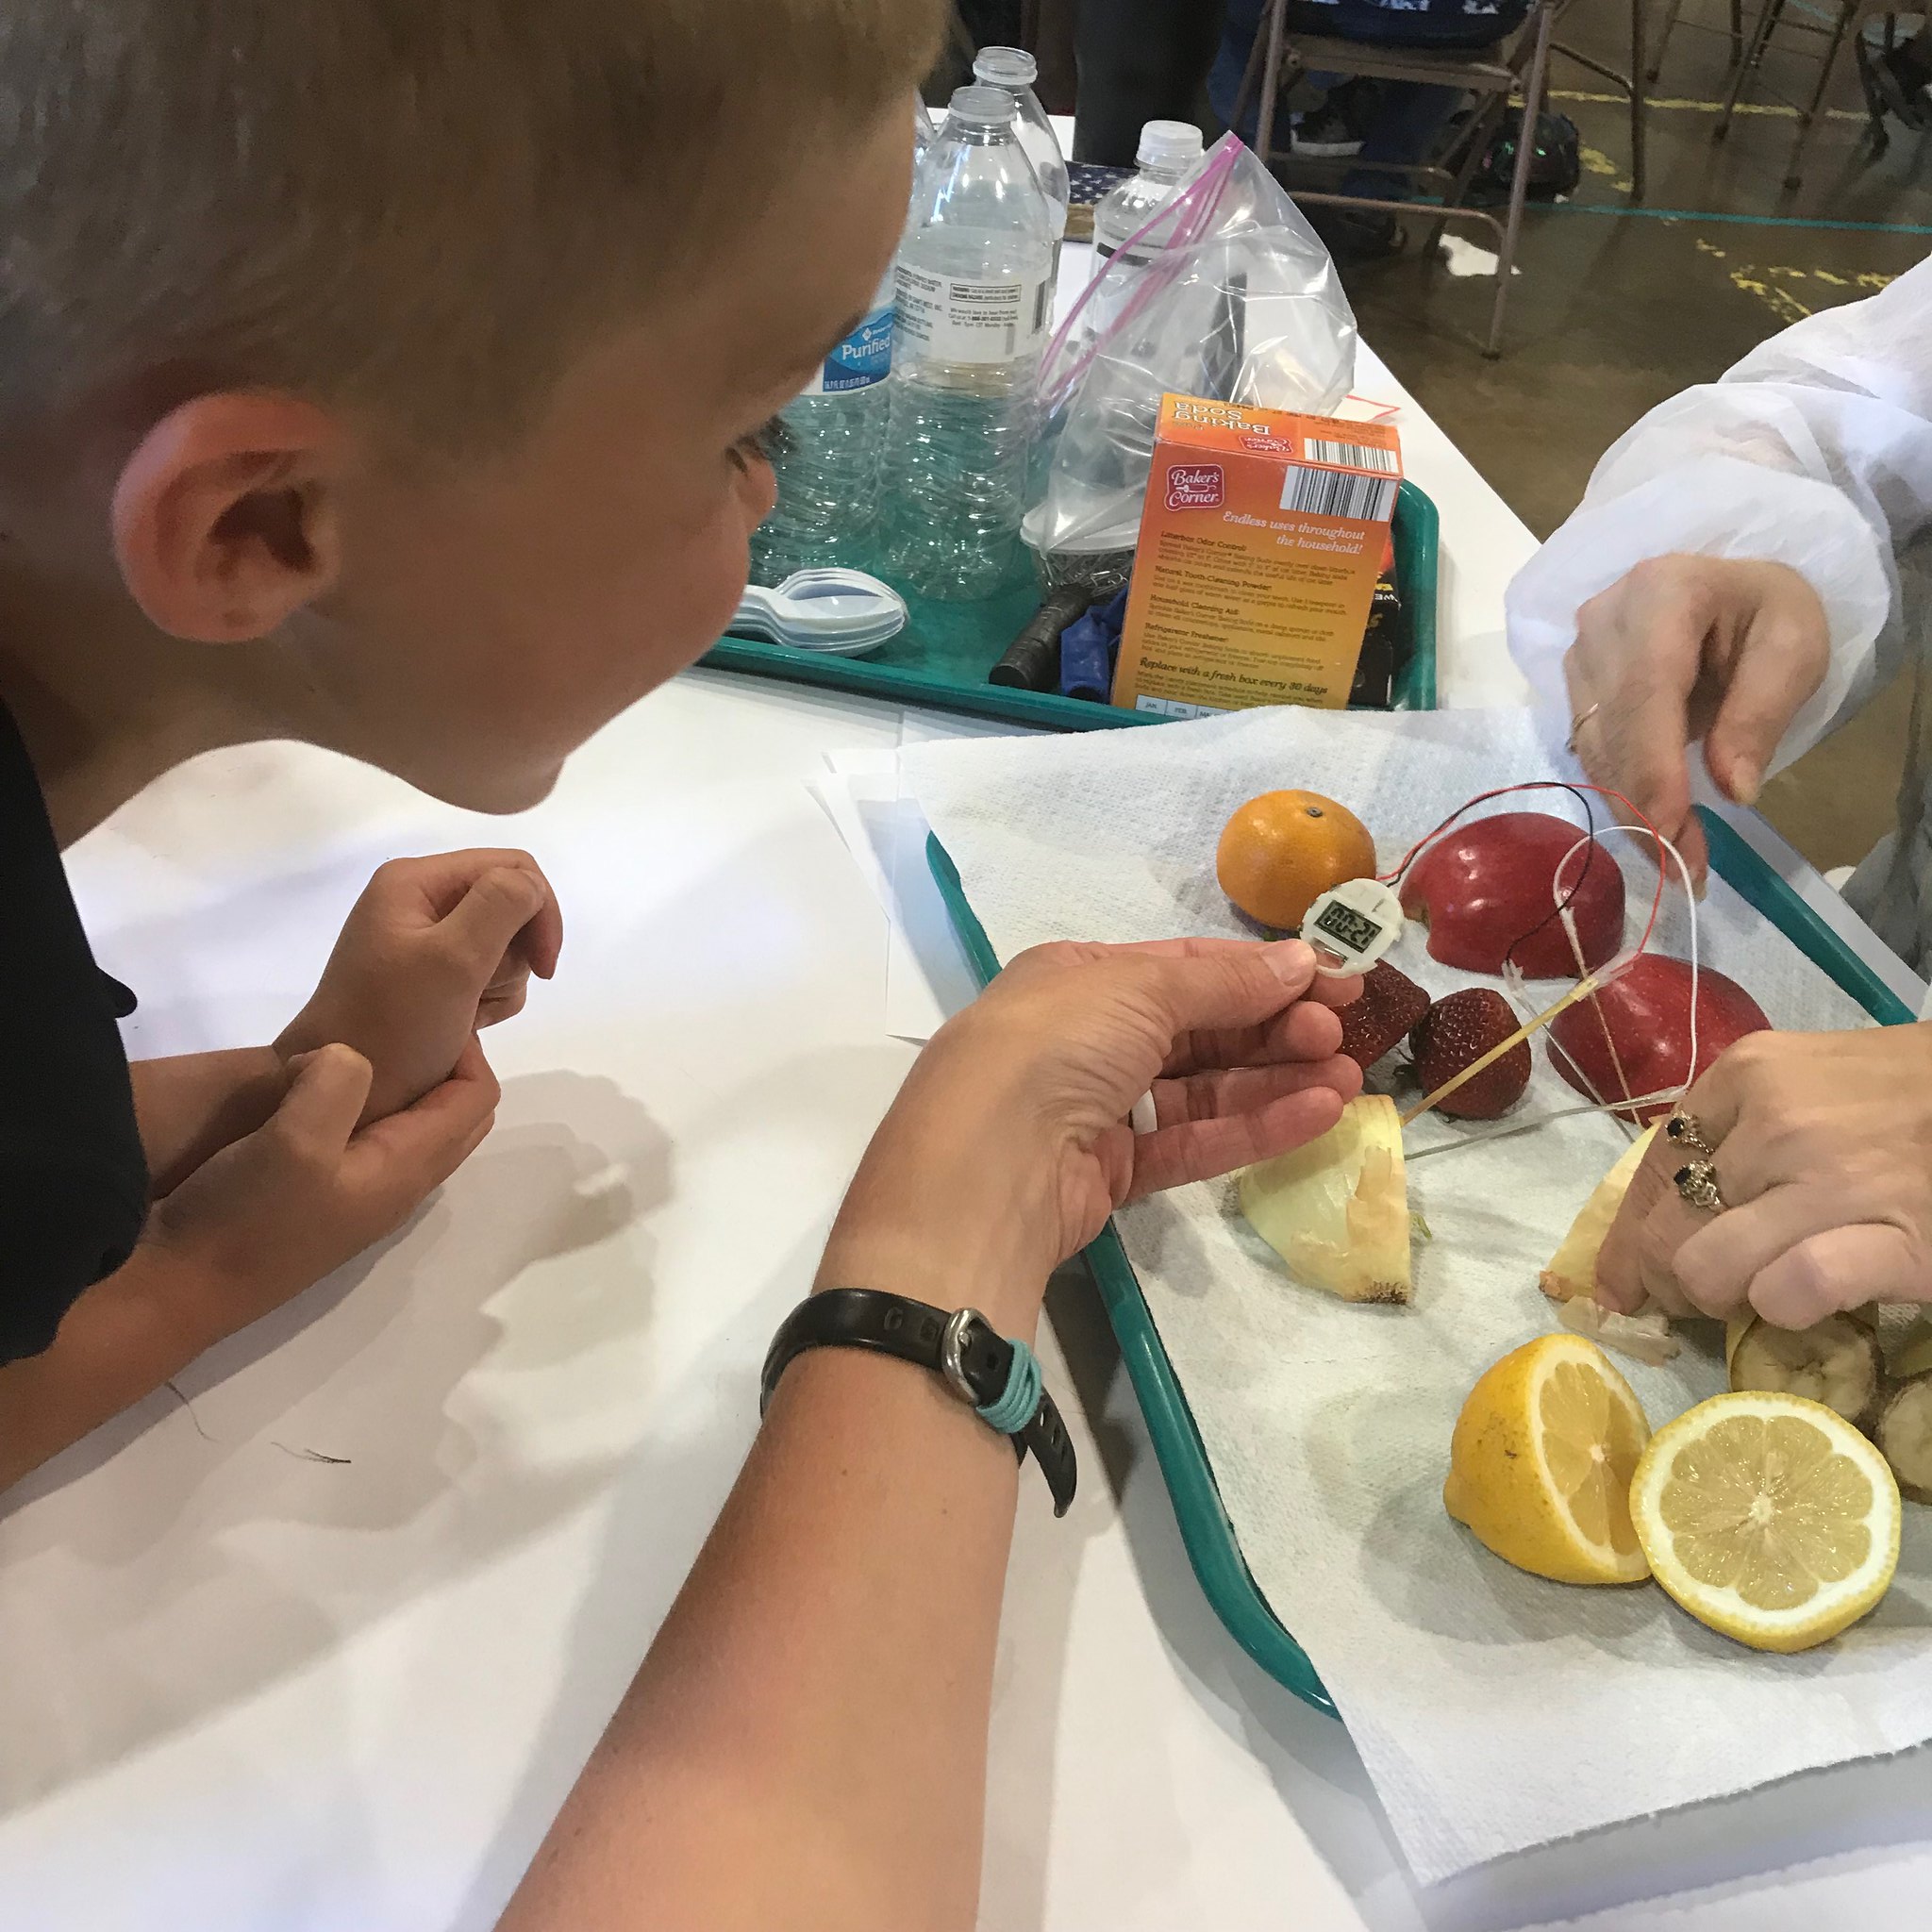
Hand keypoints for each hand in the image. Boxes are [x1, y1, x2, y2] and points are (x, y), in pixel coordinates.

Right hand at [141, 1038, 499, 1347]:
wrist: (176, 1290)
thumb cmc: (244, 1215)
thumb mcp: (294, 1138)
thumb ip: (335, 1082)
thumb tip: (344, 1056)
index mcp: (407, 1167)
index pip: (476, 1099)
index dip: (467, 1051)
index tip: (428, 1016)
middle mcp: (397, 1187)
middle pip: (456, 1117)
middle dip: (446, 1068)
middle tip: (404, 1029)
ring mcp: (361, 1201)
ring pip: (413, 1133)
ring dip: (405, 1091)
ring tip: (359, 1053)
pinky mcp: (324, 1206)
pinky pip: (370, 1146)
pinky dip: (366, 1111)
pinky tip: (317, 1094)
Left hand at [277, 850, 560, 1122]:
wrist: (347, 1090)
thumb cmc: (393, 1025)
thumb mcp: (452, 960)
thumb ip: (500, 906)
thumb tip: (531, 887)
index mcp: (416, 880)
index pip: (512, 868)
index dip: (540, 911)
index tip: (544, 968)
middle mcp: (419, 899)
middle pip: (509, 906)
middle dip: (514, 954)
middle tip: (483, 992)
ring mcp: (424, 938)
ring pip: (505, 944)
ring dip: (502, 983)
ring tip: (468, 1013)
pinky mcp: (432, 973)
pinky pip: (487, 972)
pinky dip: (489, 1000)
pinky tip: (464, 1022)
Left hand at [820, 937, 1363, 1335]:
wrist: (983, 1169)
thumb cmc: (1054, 1048)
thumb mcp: (1138, 989)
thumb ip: (1223, 983)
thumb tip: (1298, 961)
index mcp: (1079, 978)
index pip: (1186, 967)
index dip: (1263, 972)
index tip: (1338, 981)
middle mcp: (1087, 1037)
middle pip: (1200, 1028)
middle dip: (1275, 1027)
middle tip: (1342, 1034)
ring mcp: (1099, 1108)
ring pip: (1203, 1088)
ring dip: (1276, 1079)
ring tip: (1348, 1079)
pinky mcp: (1114, 1172)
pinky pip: (1193, 1140)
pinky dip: (1253, 1127)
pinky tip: (1315, 1114)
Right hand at [1564, 556, 1828, 881]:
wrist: (1730, 592)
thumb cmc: (1769, 613)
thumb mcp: (1795, 650)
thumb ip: (1761, 713)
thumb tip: (1732, 789)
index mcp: (1664, 591)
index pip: (1646, 690)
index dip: (1652, 768)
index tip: (1670, 836)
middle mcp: (1604, 618)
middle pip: (1613, 726)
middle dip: (1644, 805)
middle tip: (1686, 870)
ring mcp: (1580, 651)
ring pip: (1594, 746)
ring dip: (1631, 807)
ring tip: (1677, 857)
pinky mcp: (1573, 682)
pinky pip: (1590, 748)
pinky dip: (1621, 791)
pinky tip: (1654, 823)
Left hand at [1595, 1026, 1931, 1328]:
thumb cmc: (1909, 1096)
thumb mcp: (1810, 1083)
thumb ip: (1739, 1130)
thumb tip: (1662, 1212)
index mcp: (1750, 1073)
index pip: (1654, 1166)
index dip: (1627, 1234)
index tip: (1618, 1279)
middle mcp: (1778, 1121)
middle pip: (1670, 1227)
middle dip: (1665, 1281)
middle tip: (1686, 1303)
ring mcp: (1833, 1180)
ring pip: (1711, 1268)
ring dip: (1722, 1299)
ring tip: (1753, 1297)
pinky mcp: (1891, 1240)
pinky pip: (1790, 1292)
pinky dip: (1783, 1309)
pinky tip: (1802, 1302)